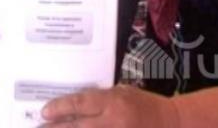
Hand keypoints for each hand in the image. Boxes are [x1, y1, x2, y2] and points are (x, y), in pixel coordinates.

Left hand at [39, 84, 179, 127]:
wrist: (172, 123)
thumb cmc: (145, 104)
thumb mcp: (122, 92)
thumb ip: (100, 99)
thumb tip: (73, 107)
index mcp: (114, 102)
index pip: (80, 104)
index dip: (60, 108)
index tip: (45, 112)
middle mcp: (113, 122)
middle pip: (77, 127)